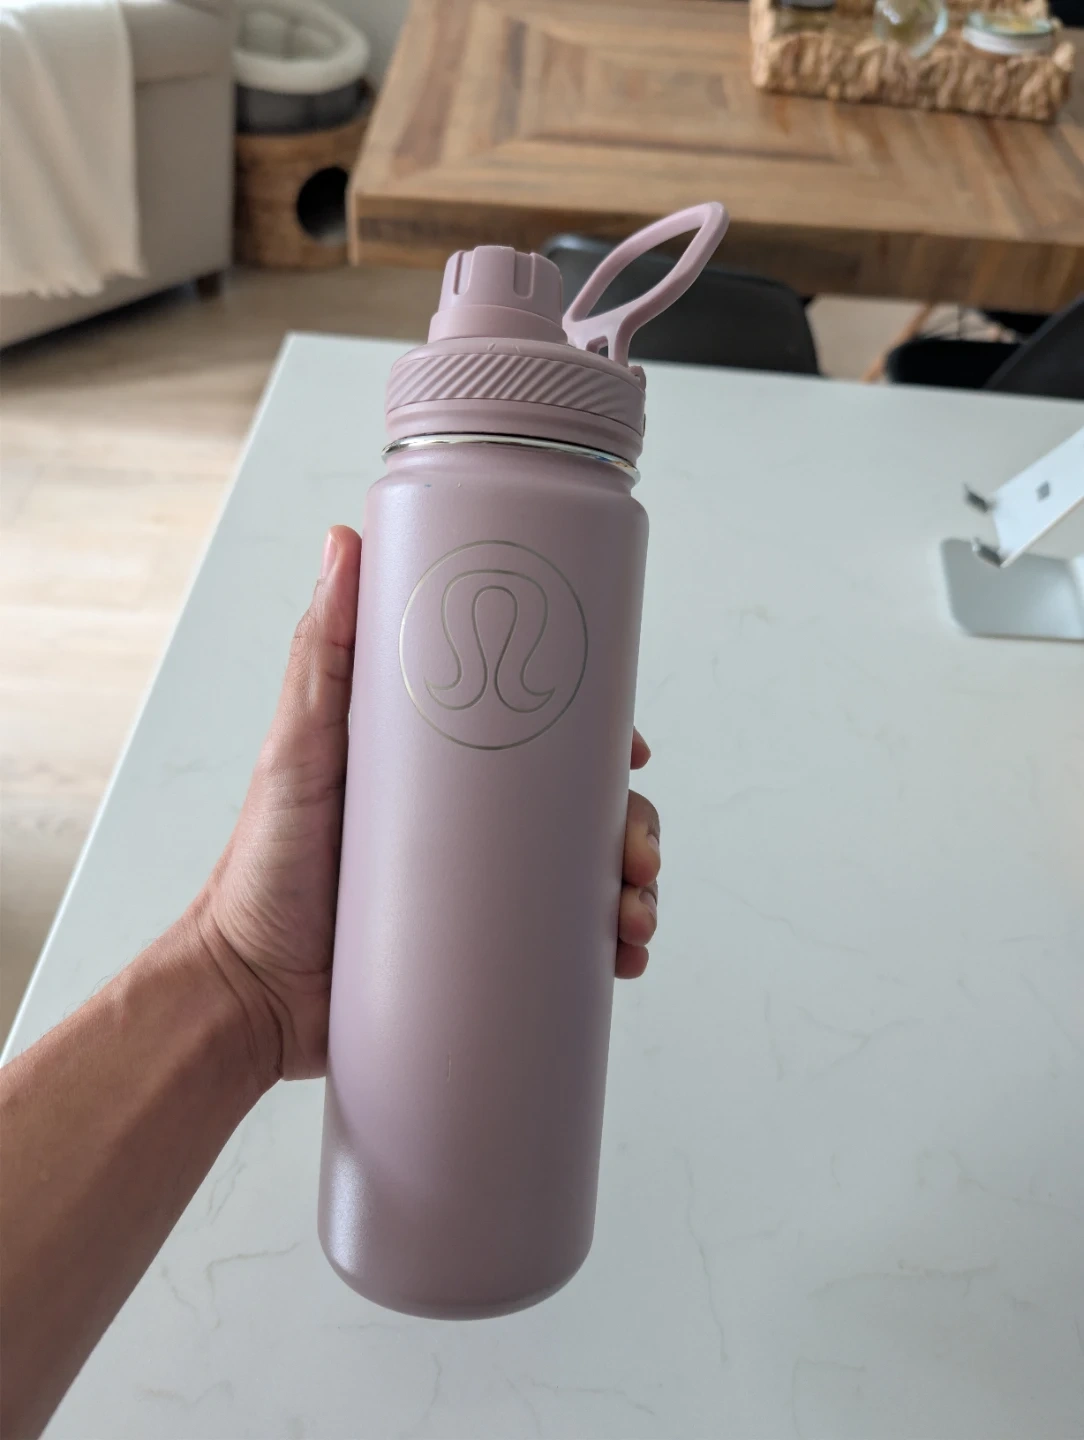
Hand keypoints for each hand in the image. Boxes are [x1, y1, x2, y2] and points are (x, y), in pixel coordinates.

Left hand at [197, 526, 660, 1081]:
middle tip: (637, 854)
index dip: (601, 744)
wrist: (248, 990)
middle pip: (585, 812)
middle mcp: (476, 828)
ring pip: (589, 879)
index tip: (631, 753)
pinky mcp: (483, 955)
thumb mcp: (299, 744)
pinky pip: (566, 950)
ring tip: (634, 915)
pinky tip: (626, 958)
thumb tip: (346, 538)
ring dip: (636, 890)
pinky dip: (611, 950)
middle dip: (634, 827)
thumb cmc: (265, 862)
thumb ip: (323, 647)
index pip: (548, 740)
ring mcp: (483, 893)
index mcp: (451, 772)